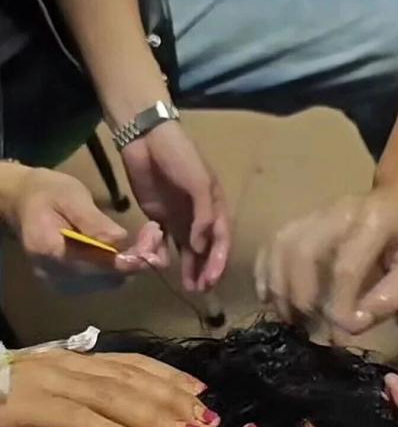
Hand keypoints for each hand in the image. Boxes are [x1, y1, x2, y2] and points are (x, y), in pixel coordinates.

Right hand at [0, 350, 219, 426]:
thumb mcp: (46, 416)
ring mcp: (39, 382)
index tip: (203, 395)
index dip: (169, 378)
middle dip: (174, 400)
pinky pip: (73, 418)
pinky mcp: (21, 407)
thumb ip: (82, 414)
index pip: (128, 365)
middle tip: (210, 422)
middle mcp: (58, 365)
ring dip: (155, 416)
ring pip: (110, 395)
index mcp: (67, 364)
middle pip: (129, 379)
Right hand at [5, 165, 168, 280]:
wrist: (24, 204)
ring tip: (146, 240)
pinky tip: (129, 250)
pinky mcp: (70, 287)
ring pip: (109, 283)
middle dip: (136, 260)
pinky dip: (119, 268)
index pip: (99, 265)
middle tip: (155, 235)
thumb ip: (93, 222)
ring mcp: (62, 285)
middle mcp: (55, 276)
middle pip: (107, 279)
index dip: (131, 258)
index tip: (154, 239)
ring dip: (131, 265)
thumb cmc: (48, 193)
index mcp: (51, 251)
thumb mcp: (71, 196)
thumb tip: (120, 241)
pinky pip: (102, 282)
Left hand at [121, 121, 230, 292]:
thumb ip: (203, 216)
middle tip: (201, 290)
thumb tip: (200, 247)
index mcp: (215, 206)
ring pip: (188, 250)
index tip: (212, 280)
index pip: (222, 240)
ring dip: (190, 269)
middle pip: (207, 249)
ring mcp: (180, 217)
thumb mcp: (199, 183)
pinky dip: (165, 254)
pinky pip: (165, 241)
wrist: (146, 137)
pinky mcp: (159, 217)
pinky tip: (164, 266)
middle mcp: (200, 215)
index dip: (218, 261)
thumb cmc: (179, 155)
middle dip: (206, 270)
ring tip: (189, 287)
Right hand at [255, 173, 397, 333]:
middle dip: (301, 297)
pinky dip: (264, 273)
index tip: (342, 333)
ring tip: (291, 319)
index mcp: (374, 220)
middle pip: (301, 251)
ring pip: (280, 246)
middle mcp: (337, 211)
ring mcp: (314, 213)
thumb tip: (352, 324)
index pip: (345, 268)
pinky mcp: (300, 220)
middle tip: (309, 328)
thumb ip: (389, 298)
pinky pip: (271, 244)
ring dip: (279, 288)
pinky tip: (269, 298)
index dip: (339, 307)